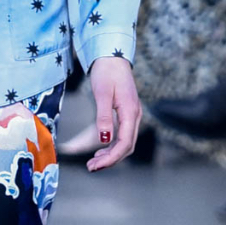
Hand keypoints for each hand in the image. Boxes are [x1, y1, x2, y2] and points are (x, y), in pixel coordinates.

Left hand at [86, 56, 141, 171]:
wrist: (112, 56)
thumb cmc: (106, 72)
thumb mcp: (102, 93)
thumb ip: (104, 117)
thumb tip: (105, 140)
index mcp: (130, 112)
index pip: (125, 143)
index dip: (111, 158)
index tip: (95, 166)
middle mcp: (134, 116)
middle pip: (127, 146)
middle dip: (110, 160)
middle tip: (90, 168)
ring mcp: (132, 115)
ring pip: (125, 143)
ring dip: (111, 155)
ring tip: (93, 163)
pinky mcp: (126, 113)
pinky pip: (122, 135)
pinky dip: (112, 146)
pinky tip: (100, 150)